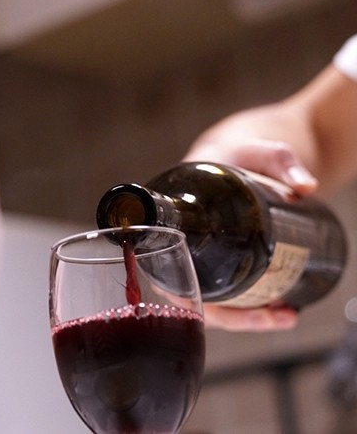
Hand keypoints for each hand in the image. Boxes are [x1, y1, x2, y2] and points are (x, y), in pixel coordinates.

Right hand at [185, 138, 311, 331]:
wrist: (239, 155)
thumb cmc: (240, 151)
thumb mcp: (259, 150)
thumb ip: (281, 160)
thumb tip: (305, 187)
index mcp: (173, 213)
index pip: (162, 257)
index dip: (182, 287)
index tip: (217, 305)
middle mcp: (180, 241)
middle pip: (188, 292)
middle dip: (230, 315)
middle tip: (272, 314)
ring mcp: (200, 255)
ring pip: (210, 300)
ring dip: (243, 318)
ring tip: (283, 317)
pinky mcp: (220, 263)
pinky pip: (225, 295)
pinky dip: (247, 309)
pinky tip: (278, 312)